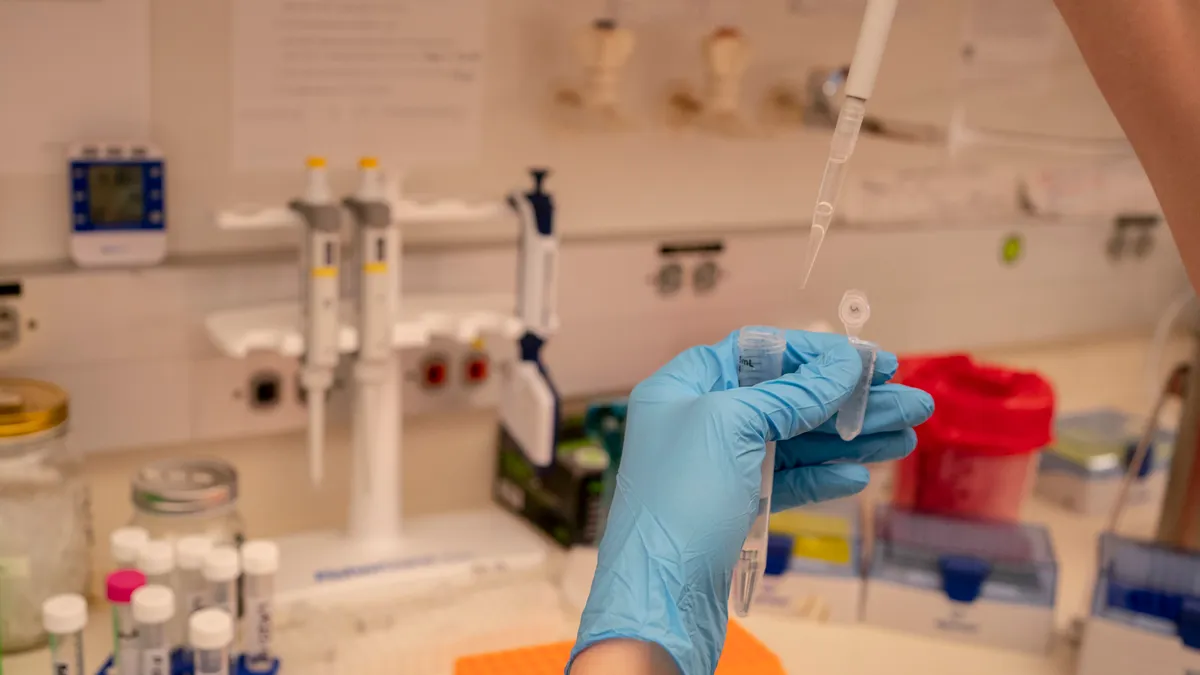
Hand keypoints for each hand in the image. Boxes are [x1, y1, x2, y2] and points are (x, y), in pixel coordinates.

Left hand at [570, 329, 933, 674]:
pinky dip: (822, 477)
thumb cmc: (679, 499)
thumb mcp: (733, 426)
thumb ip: (791, 394)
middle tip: (910, 403)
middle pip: (786, 397)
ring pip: (793, 443)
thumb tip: (842, 365)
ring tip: (904, 437)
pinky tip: (858, 474)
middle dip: (848, 400)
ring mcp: (717, 468)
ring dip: (849, 439)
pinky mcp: (734, 510)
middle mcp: (699, 421)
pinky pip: (785, 483)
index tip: (869, 362)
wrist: (657, 597)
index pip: (758, 352)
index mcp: (684, 386)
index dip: (816, 354)